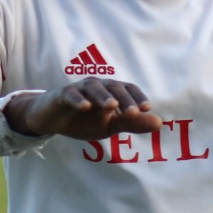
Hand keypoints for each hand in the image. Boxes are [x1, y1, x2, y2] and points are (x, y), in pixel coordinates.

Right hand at [4, 80, 163, 140]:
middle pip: (113, 87)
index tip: (146, 108)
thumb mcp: (110, 126)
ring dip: (103, 96)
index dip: (137, 96)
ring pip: (94, 88)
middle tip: (133, 112)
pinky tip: (84, 107)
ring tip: (111, 106)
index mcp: (111, 92)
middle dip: (124, 99)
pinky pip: (71, 94)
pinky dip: (78, 99)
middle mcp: (98, 86)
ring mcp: (79, 88)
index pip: (128, 89)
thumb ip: (132, 123)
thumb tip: (160, 123)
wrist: (53, 120)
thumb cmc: (84, 120)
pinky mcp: (62, 94)